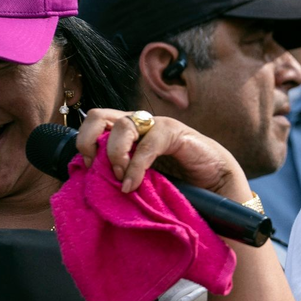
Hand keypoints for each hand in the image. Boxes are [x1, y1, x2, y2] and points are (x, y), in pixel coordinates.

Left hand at [75, 109, 250, 200]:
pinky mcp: (174, 133)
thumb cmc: (178, 182)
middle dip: (89, 141)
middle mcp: (140, 123)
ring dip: (114, 154)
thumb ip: (122, 173)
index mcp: (129, 132)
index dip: (84, 142)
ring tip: (121, 179)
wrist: (216, 184)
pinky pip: (148, 144)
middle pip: (99, 115)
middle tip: (97, 167)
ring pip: (122, 125)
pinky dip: (136, 167)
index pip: (95, 122)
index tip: (89, 168)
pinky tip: (133, 185)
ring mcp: (157, 125)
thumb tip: (90, 181)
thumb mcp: (142, 177)